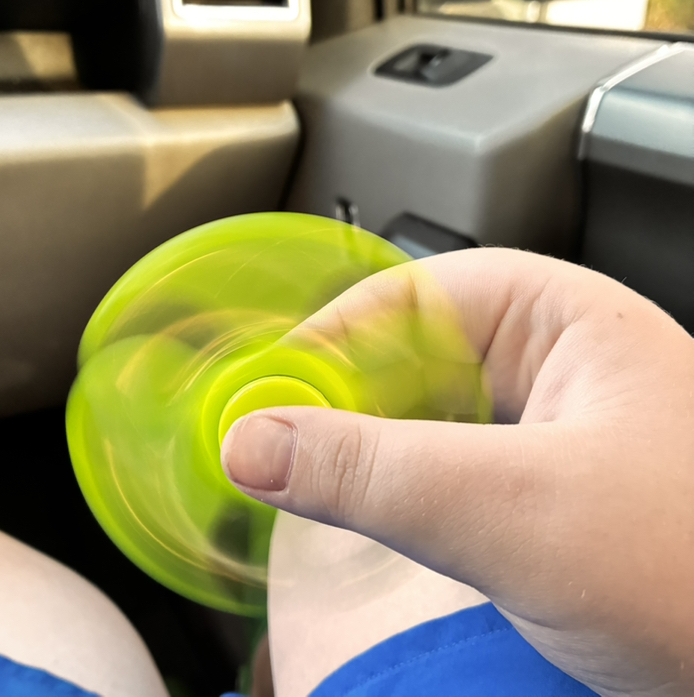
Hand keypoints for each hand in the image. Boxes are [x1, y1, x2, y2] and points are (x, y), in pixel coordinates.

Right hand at [221, 248, 693, 696]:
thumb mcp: (518, 510)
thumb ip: (378, 474)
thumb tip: (258, 441)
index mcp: (560, 316)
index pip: (407, 297)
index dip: (326, 341)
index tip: (263, 398)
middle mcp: (547, 359)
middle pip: (403, 356)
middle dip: (338, 404)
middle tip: (274, 453)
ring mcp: (539, 424)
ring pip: (415, 416)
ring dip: (363, 452)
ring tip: (313, 490)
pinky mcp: (530, 485)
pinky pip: (437, 467)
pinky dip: (393, 491)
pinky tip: (370, 520)